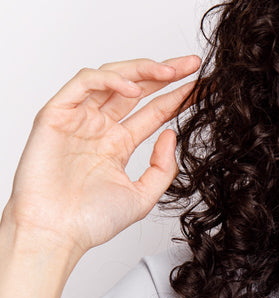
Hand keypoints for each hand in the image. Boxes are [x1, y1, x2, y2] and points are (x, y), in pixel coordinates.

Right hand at [6, 55, 201, 256]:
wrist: (56, 233)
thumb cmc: (91, 221)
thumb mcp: (143, 196)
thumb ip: (162, 168)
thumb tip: (171, 134)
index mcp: (118, 145)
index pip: (154, 111)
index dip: (178, 97)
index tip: (203, 87)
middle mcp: (99, 127)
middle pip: (137, 88)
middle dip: (166, 72)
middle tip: (193, 65)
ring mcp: (78, 118)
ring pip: (111, 77)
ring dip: (142, 69)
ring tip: (171, 72)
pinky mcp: (56, 114)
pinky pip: (84, 83)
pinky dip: (109, 80)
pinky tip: (133, 89)